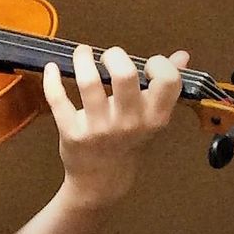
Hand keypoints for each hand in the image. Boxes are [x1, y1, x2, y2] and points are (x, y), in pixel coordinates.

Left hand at [42, 44, 188, 209]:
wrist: (102, 181)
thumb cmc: (128, 142)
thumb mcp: (152, 118)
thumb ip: (166, 86)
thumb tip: (182, 55)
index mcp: (154, 117)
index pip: (168, 81)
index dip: (159, 64)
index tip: (146, 63)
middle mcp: (129, 123)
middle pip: (125, 75)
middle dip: (114, 55)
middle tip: (108, 56)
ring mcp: (99, 128)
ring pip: (89, 83)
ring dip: (82, 59)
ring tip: (82, 53)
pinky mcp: (72, 132)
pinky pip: (58, 99)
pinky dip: (52, 79)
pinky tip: (52, 68)